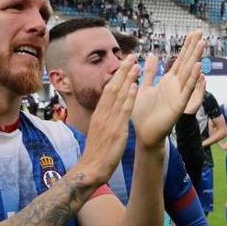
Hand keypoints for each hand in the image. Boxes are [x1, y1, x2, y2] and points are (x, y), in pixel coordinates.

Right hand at [77, 56, 139, 183]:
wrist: (91, 169)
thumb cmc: (96, 154)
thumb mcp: (99, 132)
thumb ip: (105, 120)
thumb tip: (110, 112)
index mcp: (99, 114)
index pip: (108, 90)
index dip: (117, 76)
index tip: (124, 65)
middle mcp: (103, 114)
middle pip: (112, 87)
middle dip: (122, 71)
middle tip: (131, 56)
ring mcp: (109, 121)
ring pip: (118, 95)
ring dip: (127, 78)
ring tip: (135, 64)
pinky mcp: (116, 130)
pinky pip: (123, 111)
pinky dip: (129, 97)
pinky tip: (134, 86)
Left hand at [132, 31, 204, 146]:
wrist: (144, 133)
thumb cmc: (143, 113)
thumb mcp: (144, 87)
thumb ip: (149, 72)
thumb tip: (152, 55)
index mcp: (168, 81)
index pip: (179, 60)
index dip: (186, 47)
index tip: (194, 33)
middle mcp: (176, 86)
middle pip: (186, 63)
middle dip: (193, 48)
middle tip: (201, 32)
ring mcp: (179, 95)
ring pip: (189, 73)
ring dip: (196, 58)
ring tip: (202, 44)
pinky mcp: (179, 106)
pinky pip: (187, 90)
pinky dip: (193, 79)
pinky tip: (198, 67)